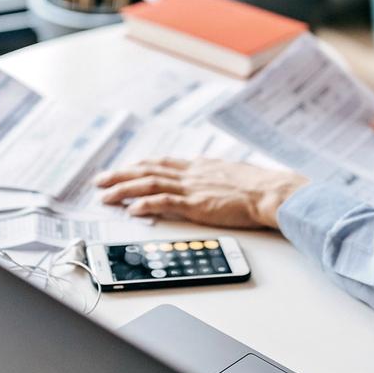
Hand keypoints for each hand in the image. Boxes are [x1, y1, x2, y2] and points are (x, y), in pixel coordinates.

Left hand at [94, 158, 308, 229]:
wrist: (272, 192)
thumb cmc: (261, 186)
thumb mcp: (234, 173)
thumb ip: (218, 174)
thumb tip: (212, 173)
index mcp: (201, 166)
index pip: (163, 163)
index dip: (140, 166)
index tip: (125, 169)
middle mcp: (192, 173)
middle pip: (148, 170)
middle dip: (121, 174)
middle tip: (100, 180)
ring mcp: (193, 188)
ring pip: (150, 184)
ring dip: (124, 189)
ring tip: (105, 195)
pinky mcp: (197, 204)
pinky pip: (165, 202)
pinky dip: (145, 204)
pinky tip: (131, 209)